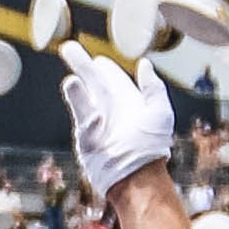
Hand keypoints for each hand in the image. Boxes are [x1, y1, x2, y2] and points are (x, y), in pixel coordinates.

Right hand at [56, 39, 173, 196]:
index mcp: (131, 104)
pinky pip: (80, 112)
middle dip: (83, 65)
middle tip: (69, 48)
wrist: (136, 179)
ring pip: (84, 94)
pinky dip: (76, 97)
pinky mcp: (86, 136)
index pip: (115, 80)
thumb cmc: (151, 149)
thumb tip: (145, 64)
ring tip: (68, 57)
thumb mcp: (160, 112)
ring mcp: (98, 124)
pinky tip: (71, 82)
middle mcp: (113, 112)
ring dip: (77, 75)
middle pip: (95, 82)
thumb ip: (152, 87)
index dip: (106, 67)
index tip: (98, 57)